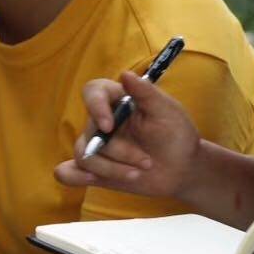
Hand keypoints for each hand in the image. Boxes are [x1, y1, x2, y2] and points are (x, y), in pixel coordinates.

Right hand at [54, 71, 202, 199]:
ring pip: (84, 155)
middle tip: (147, 162)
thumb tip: (124, 73)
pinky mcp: (96, 169)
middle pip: (91, 133)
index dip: (94, 107)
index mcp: (118, 101)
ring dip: (110, 169)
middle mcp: (103, 122)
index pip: (93, 92)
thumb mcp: (168, 111)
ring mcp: (98, 147)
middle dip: (119, 151)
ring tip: (137, 174)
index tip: (109, 126)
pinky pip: (71, 172)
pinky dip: (73, 177)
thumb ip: (146, 93)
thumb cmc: (176, 134)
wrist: (182, 169)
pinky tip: (90, 180)